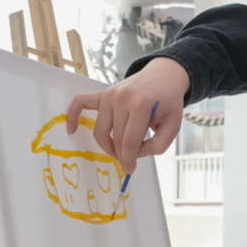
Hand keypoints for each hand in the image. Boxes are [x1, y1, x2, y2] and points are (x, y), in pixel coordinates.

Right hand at [66, 57, 189, 173]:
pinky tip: (72, 130)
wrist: (165, 76)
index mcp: (141, 105)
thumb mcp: (174, 126)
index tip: (130, 169)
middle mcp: (121, 98)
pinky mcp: (102, 93)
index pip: (129, 141)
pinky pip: (80, 103)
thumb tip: (136, 154)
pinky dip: (73, 116)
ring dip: (108, 145)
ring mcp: (109, 95)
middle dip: (122, 154)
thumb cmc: (169, 101)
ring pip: (100, 130)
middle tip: (130, 160)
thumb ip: (158, 145)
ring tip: (120, 150)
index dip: (129, 159)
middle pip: (115, 138)